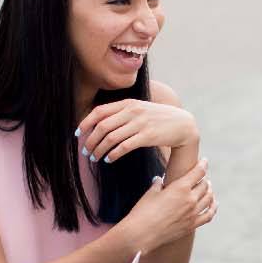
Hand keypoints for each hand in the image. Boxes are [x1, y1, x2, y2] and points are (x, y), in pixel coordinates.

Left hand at [78, 99, 197, 163]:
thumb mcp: (140, 110)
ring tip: (95, 158)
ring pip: (111, 138)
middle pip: (102, 126)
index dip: (85, 123)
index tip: (78, 135)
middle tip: (85, 152)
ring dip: (99, 150)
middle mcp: (132, 111)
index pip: (99, 111)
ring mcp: (140, 123)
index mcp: (128, 103)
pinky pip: (124, 146)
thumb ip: (122, 113)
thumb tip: (99, 123)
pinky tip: (109, 160)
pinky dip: (113, 154)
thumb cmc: (158, 119)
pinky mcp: (148, 136)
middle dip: (90, 141)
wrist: (183, 125)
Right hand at [119, 159, 215, 250]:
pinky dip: (213, 208)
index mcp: (181, 187)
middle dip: (203, 179)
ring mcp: (193, 213)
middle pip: (204, 185)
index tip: (204, 161)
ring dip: (209, 191)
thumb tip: (159, 180)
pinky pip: (208, 215)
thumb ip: (158, 184)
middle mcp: (190, 199)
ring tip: (208, 188)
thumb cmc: (143, 211)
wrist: (141, 234)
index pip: (198, 172)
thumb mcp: (151, 193)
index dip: (203, 164)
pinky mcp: (192, 225)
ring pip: (209, 199)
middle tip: (201, 177)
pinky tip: (213, 204)